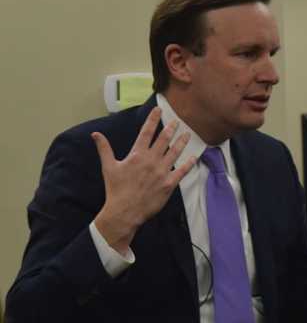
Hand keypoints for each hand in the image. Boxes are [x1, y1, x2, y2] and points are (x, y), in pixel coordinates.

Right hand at [92, 107, 195, 253]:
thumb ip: (104, 149)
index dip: (153, 119)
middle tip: (177, 121)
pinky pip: (181, 171)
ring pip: (175, 152)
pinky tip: (193, 157)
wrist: (124, 212)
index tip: (159, 110)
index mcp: (137, 155)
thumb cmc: (116, 189)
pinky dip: (188, 163)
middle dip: (171, 128)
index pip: (146, 132)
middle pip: (164, 140)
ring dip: (182, 142)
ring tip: (188, 134)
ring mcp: (161, 172)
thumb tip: (95, 134)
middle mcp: (151, 160)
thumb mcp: (108, 167)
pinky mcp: (169, 184)